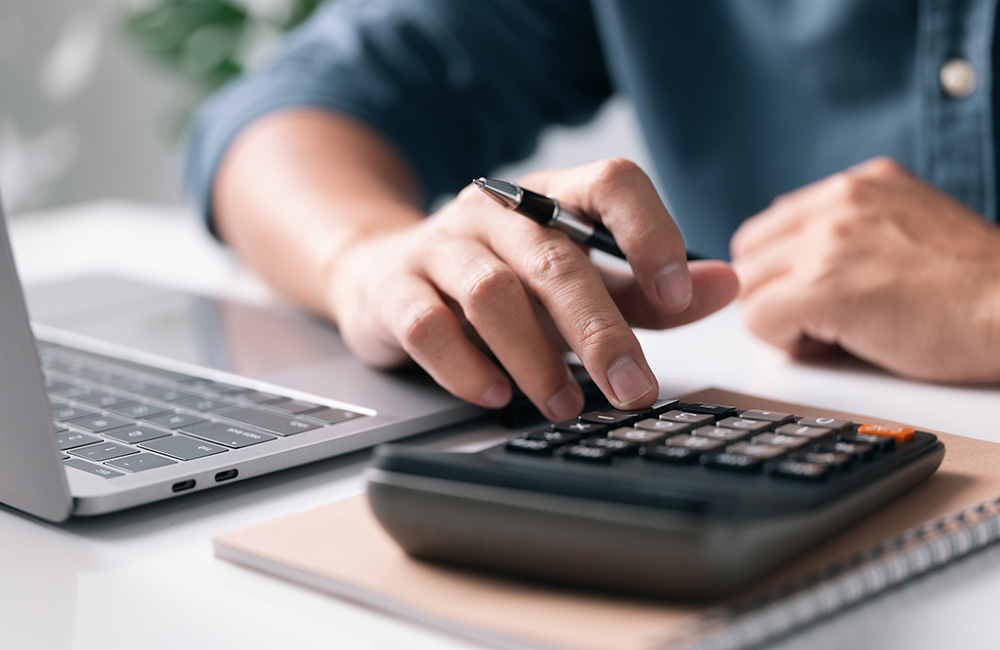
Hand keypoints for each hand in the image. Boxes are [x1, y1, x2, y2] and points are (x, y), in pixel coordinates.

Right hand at [326, 159, 737, 418]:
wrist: (387, 275)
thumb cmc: (502, 280)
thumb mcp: (579, 278)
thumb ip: (646, 289)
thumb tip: (725, 285)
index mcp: (552, 197)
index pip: (611, 183)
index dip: (649, 232)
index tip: (675, 295)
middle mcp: (495, 212)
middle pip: (555, 258)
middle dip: (600, 330)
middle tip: (632, 389)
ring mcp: (441, 247)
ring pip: (492, 293)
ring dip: (536, 357)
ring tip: (566, 404)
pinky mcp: (395, 289)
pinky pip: (428, 326)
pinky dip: (465, 366)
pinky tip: (494, 395)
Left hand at [730, 157, 999, 382]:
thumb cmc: (974, 290)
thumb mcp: (909, 227)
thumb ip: (851, 231)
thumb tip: (794, 263)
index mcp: (859, 184)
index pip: (772, 226)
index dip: (784, 271)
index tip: (819, 295)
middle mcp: (839, 201)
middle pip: (751, 254)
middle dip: (775, 292)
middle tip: (822, 319)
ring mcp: (829, 241)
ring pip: (750, 287)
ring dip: (780, 317)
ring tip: (837, 331)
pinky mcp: (824, 287)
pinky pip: (759, 319)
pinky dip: (786, 341)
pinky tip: (834, 344)